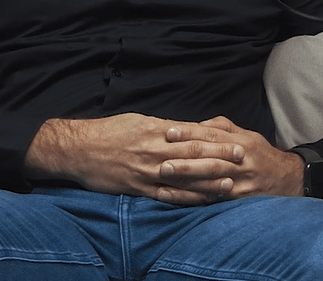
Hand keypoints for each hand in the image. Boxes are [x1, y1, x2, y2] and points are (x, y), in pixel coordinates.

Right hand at [24, 113, 244, 204]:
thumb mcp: (137, 120)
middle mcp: (155, 150)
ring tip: (231, 182)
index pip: (191, 135)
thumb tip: (184, 129)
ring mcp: (148, 171)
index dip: (215, 139)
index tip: (234, 140)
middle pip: (193, 155)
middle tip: (242, 158)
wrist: (80, 149)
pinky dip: (187, 199)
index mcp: (156, 130)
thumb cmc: (109, 131)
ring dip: (209, 181)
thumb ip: (162, 126)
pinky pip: (168, 196)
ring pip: (185, 177)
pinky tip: (202, 201)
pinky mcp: (139, 188)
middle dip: (219, 157)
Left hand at [158, 115, 304, 202]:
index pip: (210, 135)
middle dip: (183, 158)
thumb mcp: (247, 134)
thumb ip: (222, 127)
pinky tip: (174, 196)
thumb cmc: (261, 154)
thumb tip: (197, 124)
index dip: (189, 133)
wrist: (288, 180)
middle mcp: (238, 161)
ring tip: (163, 176)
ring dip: (184, 178)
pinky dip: (190, 197)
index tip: (169, 132)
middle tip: (161, 158)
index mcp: (239, 141)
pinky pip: (210, 199)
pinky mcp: (236, 200)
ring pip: (207, 180)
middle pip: (208, 158)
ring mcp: (238, 182)